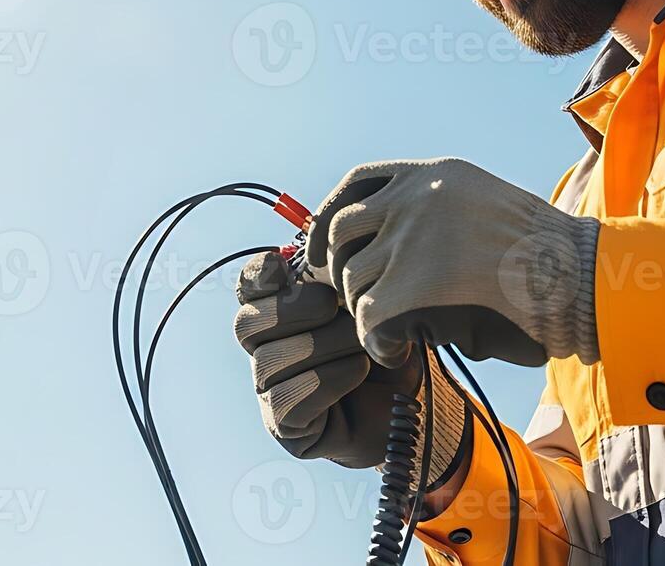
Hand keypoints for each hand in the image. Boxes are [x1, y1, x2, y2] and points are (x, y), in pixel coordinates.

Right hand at [234, 251, 466, 487]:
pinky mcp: (285, 426)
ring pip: (269, 362)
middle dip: (293, 310)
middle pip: (246, 323)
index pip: (247, 288)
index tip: (285, 268)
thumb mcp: (373, 299)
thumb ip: (342, 270)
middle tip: (334, 306)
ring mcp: (271, 390)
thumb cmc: (391, 345)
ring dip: (322, 346)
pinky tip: (358, 370)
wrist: (419, 402)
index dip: (259, 276)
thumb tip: (320, 239)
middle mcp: (267, 350)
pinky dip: (326, 380)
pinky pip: (285, 400)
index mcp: (280, 312)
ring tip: (363, 344)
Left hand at [304, 157, 601, 367]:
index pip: (357, 183)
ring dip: (364, 310)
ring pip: (354, 277)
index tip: (327, 243)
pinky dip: (375, 341)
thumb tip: (391, 242)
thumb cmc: (549, 255)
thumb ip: (442, 211)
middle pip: (343, 230)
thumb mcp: (490, 206)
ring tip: (388, 331)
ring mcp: (410, 238)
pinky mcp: (412, 284)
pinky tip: (395, 350)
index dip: (332, 214)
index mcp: (434, 173)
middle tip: (355, 299)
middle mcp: (414, 197)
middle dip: (339, 267)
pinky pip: (368, 318)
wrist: (580, 279)